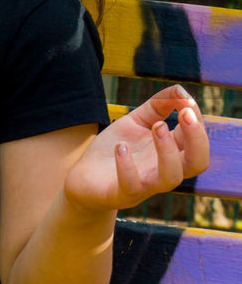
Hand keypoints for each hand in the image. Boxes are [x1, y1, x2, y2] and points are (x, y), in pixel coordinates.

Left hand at [63, 84, 209, 213]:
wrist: (85, 177)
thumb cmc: (117, 148)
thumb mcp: (138, 121)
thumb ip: (159, 105)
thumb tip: (181, 89)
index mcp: (172, 152)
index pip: (197, 139)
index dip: (196, 119)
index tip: (185, 99)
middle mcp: (164, 170)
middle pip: (198, 162)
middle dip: (197, 138)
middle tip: (185, 114)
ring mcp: (146, 185)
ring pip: (171, 177)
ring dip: (167, 150)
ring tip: (156, 126)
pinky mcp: (123, 194)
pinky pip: (132, 185)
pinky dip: (127, 165)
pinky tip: (120, 146)